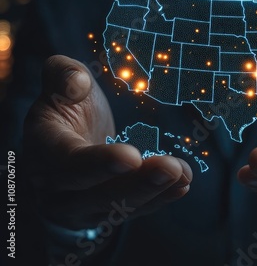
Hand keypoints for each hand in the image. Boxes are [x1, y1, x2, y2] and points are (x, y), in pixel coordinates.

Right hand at [24, 55, 191, 229]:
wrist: (62, 146)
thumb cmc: (67, 109)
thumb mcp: (59, 84)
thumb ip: (62, 73)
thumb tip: (77, 84)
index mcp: (43, 150)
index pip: (68, 162)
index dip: (98, 163)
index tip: (132, 156)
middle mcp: (56, 187)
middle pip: (97, 193)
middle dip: (137, 183)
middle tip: (170, 168)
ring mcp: (80, 206)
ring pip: (118, 207)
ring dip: (154, 192)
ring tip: (183, 174)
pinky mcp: (104, 212)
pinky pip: (133, 211)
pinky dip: (159, 199)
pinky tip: (182, 185)